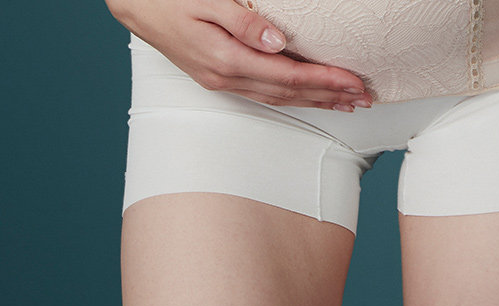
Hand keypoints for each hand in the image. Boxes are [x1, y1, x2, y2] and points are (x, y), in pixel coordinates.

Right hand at [107, 0, 372, 109]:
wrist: (135, 4)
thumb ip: (243, 21)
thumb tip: (277, 41)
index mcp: (226, 60)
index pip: (288, 75)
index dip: (325, 80)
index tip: (354, 82)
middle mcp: (226, 78)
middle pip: (290, 94)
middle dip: (329, 96)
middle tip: (363, 99)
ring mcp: (222, 82)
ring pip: (280, 99)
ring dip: (315, 101)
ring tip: (346, 103)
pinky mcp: (220, 79)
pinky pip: (265, 95)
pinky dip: (293, 97)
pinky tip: (309, 97)